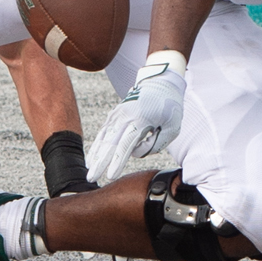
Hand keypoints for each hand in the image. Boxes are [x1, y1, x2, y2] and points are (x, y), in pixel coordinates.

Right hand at [85, 53, 186, 186]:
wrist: (161, 82)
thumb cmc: (169, 106)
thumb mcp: (172, 127)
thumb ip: (155, 144)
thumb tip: (136, 153)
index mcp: (141, 119)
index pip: (126, 145)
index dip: (117, 162)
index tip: (110, 176)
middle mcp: (125, 116)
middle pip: (109, 143)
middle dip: (100, 162)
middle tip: (92, 178)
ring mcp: (118, 114)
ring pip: (103, 138)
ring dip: (96, 155)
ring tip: (89, 170)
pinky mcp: (115, 114)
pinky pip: (104, 132)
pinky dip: (97, 145)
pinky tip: (92, 157)